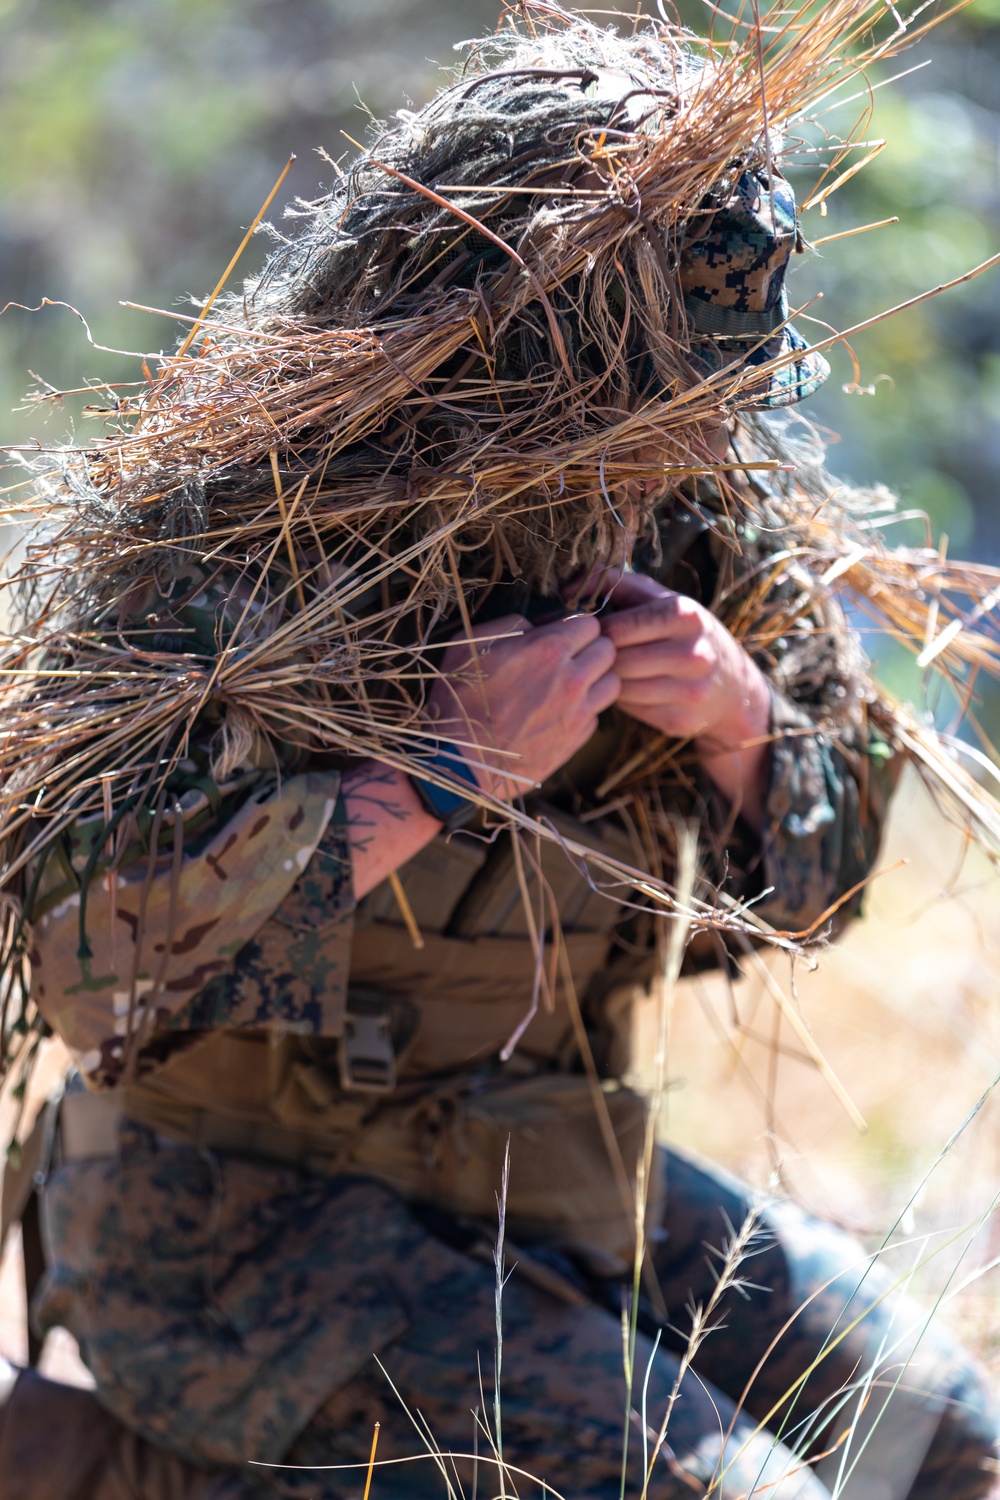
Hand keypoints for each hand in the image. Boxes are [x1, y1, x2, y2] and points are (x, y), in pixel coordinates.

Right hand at [426, 612, 618, 800]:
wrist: (458, 760)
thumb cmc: (458, 698)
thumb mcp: (472, 643)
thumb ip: (512, 625)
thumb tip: (538, 626)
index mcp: (549, 648)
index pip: (590, 623)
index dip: (574, 627)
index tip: (561, 635)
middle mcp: (572, 679)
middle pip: (608, 651)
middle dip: (591, 649)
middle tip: (568, 658)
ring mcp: (578, 713)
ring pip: (612, 684)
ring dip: (595, 680)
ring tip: (569, 685)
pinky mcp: (576, 741)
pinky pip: (596, 715)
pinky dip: (583, 711)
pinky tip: (558, 713)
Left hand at [599, 571, 770, 827]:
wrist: (733, 685)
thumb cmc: (686, 634)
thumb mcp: (664, 600)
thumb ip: (618, 584)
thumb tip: (570, 585)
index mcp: (684, 614)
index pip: (615, 627)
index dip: (599, 631)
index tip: (598, 632)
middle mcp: (692, 653)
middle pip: (616, 660)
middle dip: (603, 657)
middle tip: (602, 655)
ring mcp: (689, 690)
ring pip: (620, 688)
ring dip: (611, 680)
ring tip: (619, 669)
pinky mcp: (681, 720)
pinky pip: (630, 710)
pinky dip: (624, 700)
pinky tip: (634, 688)